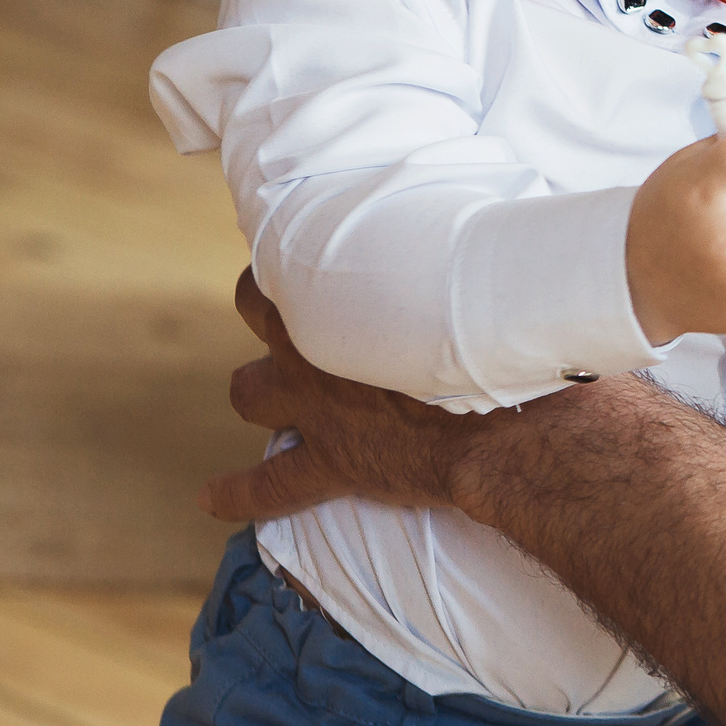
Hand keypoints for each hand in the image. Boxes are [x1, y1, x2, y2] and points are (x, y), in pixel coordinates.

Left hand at [203, 268, 679, 532]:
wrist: (514, 425)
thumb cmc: (509, 339)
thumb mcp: (488, 273)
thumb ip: (468, 253)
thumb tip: (500, 227)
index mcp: (351, 292)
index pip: (302, 253)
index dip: (307, 253)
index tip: (321, 248)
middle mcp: (318, 344)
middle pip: (261, 313)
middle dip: (269, 309)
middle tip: (287, 307)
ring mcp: (316, 408)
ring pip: (250, 391)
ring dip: (256, 388)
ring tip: (260, 389)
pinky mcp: (331, 463)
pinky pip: (267, 484)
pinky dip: (237, 492)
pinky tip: (211, 498)